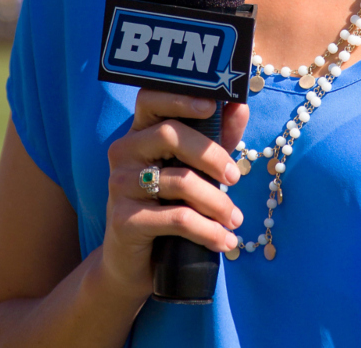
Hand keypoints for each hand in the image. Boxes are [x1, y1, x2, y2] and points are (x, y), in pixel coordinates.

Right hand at [100, 90, 248, 297]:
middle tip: (236, 177)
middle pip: (169, 133)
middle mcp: (124, 151)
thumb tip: (241, 104)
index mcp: (141, 131)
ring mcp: (119, 184)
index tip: (213, 106)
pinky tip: (224, 241)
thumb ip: (219, 134)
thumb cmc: (172, 204)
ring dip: (216, 201)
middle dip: (211, 155)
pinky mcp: (123, 220)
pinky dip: (207, 230)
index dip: (180, 97)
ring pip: (178, 180)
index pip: (151, 97)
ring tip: (235, 219)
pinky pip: (176, 218)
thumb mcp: (198, 166)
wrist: (138, 263)